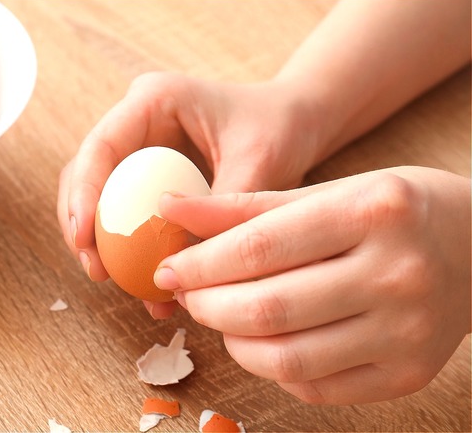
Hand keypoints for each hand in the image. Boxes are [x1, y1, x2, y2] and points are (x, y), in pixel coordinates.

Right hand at [57, 73, 321, 317]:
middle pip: (84, 172)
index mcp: (154, 100)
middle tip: (95, 269)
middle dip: (81, 223)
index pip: (102, 146)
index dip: (84, 193)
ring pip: (97, 196)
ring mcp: (138, 150)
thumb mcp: (259, 162)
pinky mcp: (146, 177)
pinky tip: (142, 282)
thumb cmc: (280, 128)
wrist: (295, 125)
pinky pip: (123, 212)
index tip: (85, 239)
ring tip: (110, 280)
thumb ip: (220, 205)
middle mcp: (136, 122)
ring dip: (98, 239)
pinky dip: (126, 247)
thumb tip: (181, 260)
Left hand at [153, 166, 470, 403]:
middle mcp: (397, 273)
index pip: (259, 248)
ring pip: (286, 358)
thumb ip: (245, 206)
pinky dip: (273, 367)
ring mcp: (408, 332)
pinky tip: (264, 341)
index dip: (199, 264)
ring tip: (221, 317)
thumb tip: (169, 209)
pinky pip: (315, 386)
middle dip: (208, 306)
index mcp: (374, 212)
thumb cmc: (394, 211)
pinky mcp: (408, 374)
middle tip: (188, 294)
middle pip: (268, 308)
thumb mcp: (328, 191)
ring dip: (233, 342)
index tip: (168, 268)